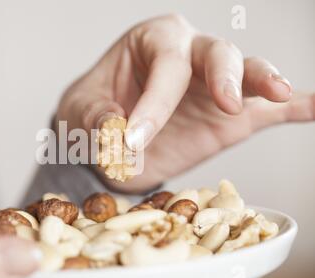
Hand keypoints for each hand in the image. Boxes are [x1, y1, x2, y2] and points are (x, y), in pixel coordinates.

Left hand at [57, 14, 313, 192]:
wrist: (107, 141)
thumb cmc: (94, 112)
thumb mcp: (81, 111)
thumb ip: (97, 117)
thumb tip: (116, 130)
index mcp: (151, 42)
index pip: (164, 65)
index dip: (153, 103)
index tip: (134, 141)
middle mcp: (189, 55)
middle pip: (216, 53)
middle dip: (222, 75)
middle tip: (225, 103)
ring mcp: (213, 86)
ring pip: (246, 72)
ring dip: (264, 80)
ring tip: (278, 92)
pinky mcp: (230, 118)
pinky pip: (267, 110)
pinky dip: (293, 108)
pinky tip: (312, 106)